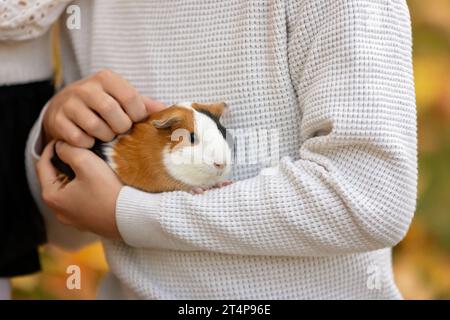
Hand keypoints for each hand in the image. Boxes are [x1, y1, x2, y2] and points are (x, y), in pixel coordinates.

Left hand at [36, 140, 122, 238]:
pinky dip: (86, 189)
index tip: (63, 138)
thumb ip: (69, 150)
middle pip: (55, 178)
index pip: (42, 165)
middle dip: (64, 162)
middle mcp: (59, 211)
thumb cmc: (109, 191)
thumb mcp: (87, 162)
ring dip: (76, 176)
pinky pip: (82, 201)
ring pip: (69, 190)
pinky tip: (99, 183)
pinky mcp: (89, 222)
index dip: (51, 147)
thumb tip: (61, 146)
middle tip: (78, 149)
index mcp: (52, 197)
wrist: (132, 217)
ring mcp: (74, 219)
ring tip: (90, 164)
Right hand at [43, 69, 165, 147]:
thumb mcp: (122, 98)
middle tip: (119, 130)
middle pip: (113, 113)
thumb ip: (144, 104)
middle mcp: (86, 87)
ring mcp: (69, 103)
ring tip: (105, 134)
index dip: (137, 115)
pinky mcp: (57, 120)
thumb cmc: (102, 104)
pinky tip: (89, 139)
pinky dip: (88, 144)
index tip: (134, 120)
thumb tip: (168, 111)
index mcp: (107, 78)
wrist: (64, 107)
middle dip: (121, 127)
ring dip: (105, 137)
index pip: (131, 98)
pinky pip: (79, 139)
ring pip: (96, 127)